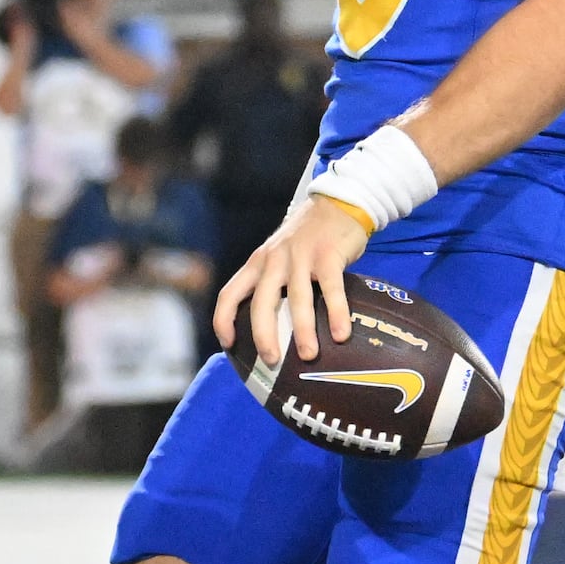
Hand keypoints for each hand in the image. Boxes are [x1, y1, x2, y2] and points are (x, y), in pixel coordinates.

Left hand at [215, 195, 370, 368]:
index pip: (229, 293)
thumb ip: (274, 282)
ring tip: (308, 356)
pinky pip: (331, 289)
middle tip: (272, 361)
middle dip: (264, 335)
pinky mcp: (328, 255)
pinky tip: (341, 335)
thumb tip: (274, 329)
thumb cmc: (309, 238)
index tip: (228, 345)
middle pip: (262, 302)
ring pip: (298, 298)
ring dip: (303, 330)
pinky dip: (336, 313)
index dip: (223, 320)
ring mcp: (302, 256)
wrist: (338, 203)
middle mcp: (274, 260)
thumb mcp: (281, 255)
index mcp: (258, 263)